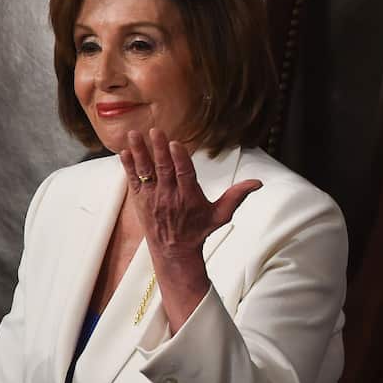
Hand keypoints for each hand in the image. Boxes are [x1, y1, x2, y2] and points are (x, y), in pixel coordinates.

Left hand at [121, 128, 262, 330]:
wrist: (173, 252)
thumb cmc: (198, 230)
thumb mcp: (221, 215)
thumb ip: (237, 196)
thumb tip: (258, 183)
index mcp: (189, 198)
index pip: (184, 175)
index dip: (179, 159)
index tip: (175, 143)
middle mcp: (169, 197)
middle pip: (164, 170)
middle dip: (158, 150)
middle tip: (154, 131)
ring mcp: (152, 199)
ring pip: (145, 172)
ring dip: (139, 153)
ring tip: (134, 135)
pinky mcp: (140, 201)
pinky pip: (133, 181)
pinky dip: (128, 166)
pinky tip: (124, 152)